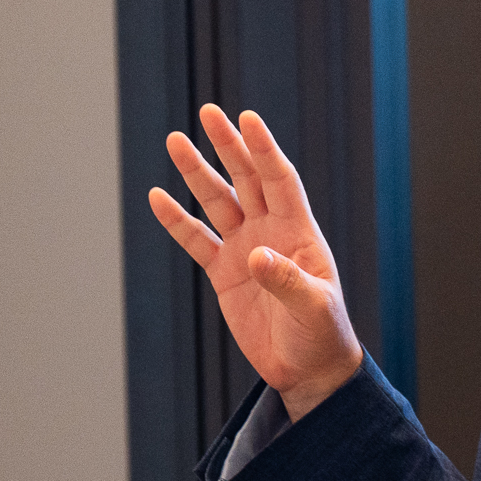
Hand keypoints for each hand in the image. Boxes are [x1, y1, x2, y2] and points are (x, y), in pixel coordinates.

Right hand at [148, 104, 363, 421]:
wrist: (307, 368)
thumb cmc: (322, 334)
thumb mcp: (313, 308)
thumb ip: (286, 280)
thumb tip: (256, 256)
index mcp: (298, 232)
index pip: (280, 180)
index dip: (264, 149)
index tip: (247, 118)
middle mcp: (270, 232)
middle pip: (246, 179)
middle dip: (228, 146)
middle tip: (208, 112)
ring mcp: (245, 249)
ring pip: (217, 202)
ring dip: (197, 173)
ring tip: (176, 140)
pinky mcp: (224, 273)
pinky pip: (196, 239)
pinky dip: (177, 220)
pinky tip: (158, 197)